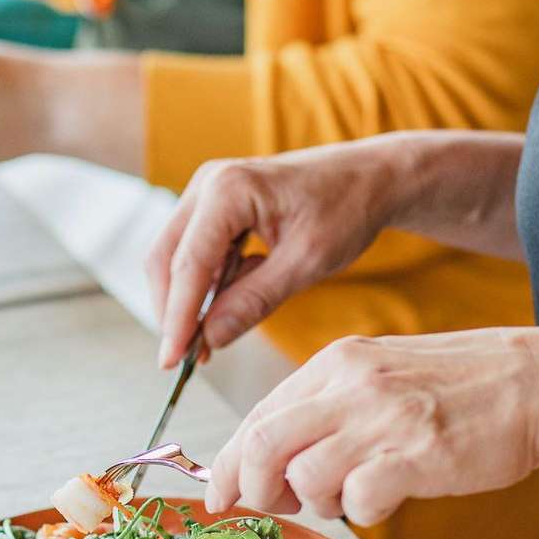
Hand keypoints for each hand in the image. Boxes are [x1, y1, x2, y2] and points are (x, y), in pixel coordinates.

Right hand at [146, 137, 411, 367]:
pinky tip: (242, 292)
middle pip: (166, 259)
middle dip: (174, 311)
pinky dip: (208, 285)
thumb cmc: (349, 208)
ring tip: (224, 327)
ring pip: (175, 259)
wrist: (373, 176)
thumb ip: (254, 301)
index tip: (170, 361)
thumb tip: (210, 339)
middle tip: (189, 356)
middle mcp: (209, 183)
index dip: (177, 317)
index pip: (188, 264)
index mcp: (230, 189)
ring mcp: (207, 192)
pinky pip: (194, 254)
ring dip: (192, 300)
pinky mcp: (213, 207)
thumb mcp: (307, 262)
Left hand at [203, 327, 538, 524]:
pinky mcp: (418, 455)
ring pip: (304, 475)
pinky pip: (358, 499)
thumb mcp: (377, 374)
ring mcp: (385, 419)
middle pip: (263, 444)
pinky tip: (385, 500)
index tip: (220, 493)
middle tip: (269, 504)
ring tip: (348, 495)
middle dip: (251, 487)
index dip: (229, 463)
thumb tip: (264, 454)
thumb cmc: (457, 388)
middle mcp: (352, 385)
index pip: (257, 417)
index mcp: (335, 363)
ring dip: (315, 502)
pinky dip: (360, 513)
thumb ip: (323, 407)